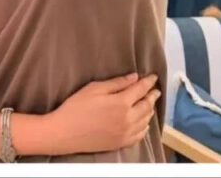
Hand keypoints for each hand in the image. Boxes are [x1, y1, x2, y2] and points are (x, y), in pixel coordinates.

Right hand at [44, 73, 159, 155]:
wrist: (64, 133)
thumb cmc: (76, 108)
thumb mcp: (94, 89)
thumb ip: (116, 83)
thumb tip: (134, 77)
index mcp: (121, 102)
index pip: (141, 89)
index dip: (149, 82)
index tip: (153, 77)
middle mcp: (128, 119)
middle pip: (146, 105)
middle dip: (152, 96)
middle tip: (155, 90)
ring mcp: (126, 133)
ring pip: (145, 120)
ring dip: (150, 110)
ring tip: (150, 103)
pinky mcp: (121, 143)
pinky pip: (140, 135)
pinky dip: (145, 127)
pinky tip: (144, 123)